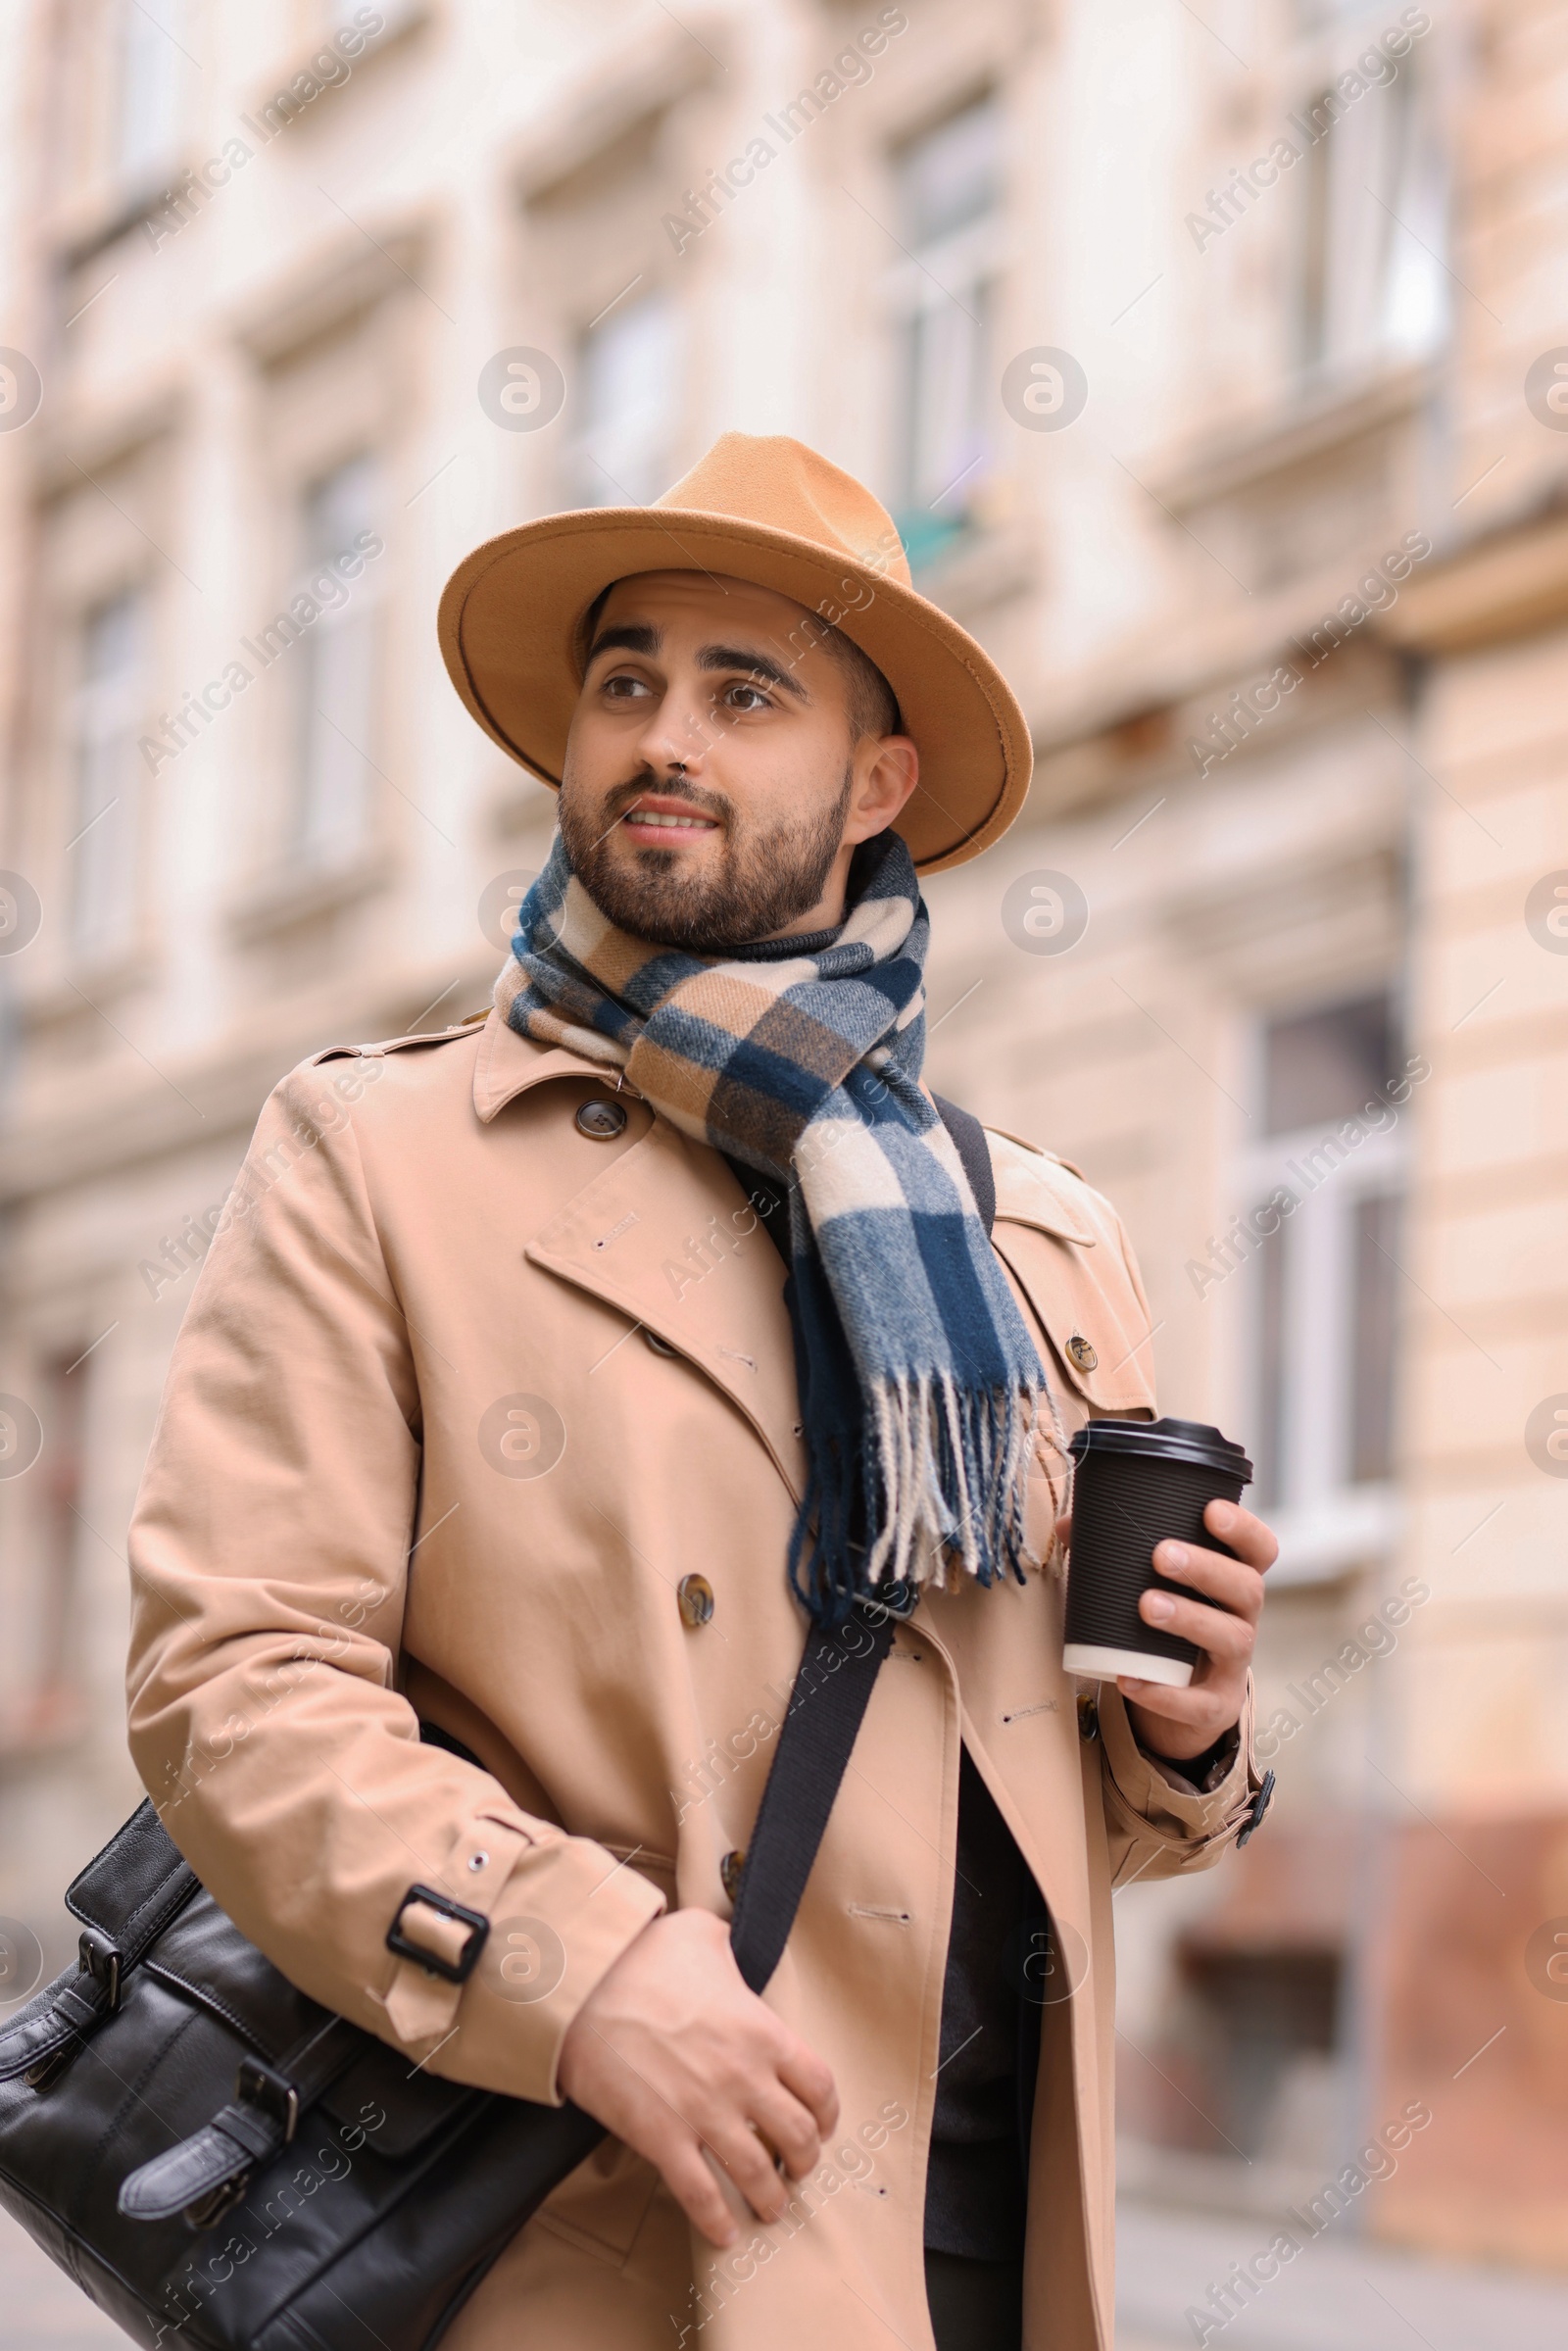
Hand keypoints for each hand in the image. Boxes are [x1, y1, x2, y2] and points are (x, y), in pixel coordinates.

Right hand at [556, 1906, 837, 2247]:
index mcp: (761, 2031)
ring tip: (770, 2207)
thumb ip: (729, 1943)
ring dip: (770, 2198)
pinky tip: (725, 2234)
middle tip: (796, 2168)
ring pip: (756, 2173)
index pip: (818, 2085)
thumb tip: (732, 1942)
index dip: (826, 2112)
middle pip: (797, 2136)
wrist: (582, 1988)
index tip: (821, 2123)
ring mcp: (704, 2113)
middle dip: (804, 2159)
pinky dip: (717, 2221)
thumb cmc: (641, 1956)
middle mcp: (743, 2078)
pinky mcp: (663, 2138)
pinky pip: (699, 2194)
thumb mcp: (700, 1933)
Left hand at [1056, 1497, 1277, 1762]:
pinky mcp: (1216, 1705)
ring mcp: (1234, 1664)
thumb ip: (1115, 1551)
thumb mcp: (1151, 1585)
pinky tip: (1130, 1679)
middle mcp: (1243, 1618)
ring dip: (1191, 1619)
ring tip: (1148, 1606)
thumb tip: (1067, 1524)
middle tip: (1161, 1556)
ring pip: (1233, 1639)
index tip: (1210, 1510)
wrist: (1179, 1698)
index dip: (1244, 1529)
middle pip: (1247, 1588)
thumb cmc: (1166, 1623)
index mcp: (1233, 1580)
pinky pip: (1200, 1704)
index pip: (1260, 1549)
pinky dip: (1166, 1694)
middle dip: (1207, 1569)